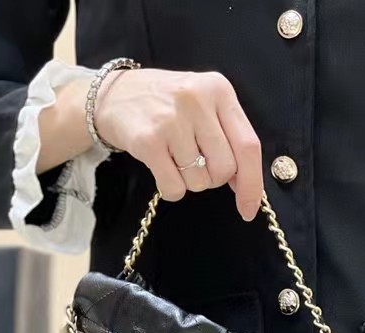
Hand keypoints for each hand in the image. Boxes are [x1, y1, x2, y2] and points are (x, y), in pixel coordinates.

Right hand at [94, 69, 263, 220]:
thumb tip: (244, 184)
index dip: (252, 183)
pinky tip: (162, 170)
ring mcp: (172, 120)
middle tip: (196, 166)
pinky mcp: (148, 141)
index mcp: (219, 90)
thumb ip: (227, 136)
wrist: (113, 95)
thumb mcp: (202, 104)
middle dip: (213, 179)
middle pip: (225, 168)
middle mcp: (198, 100)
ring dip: (189, 182)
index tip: (248, 209)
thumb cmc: (164, 105)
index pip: (248, 145)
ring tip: (173, 159)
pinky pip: (174, 187)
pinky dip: (172, 189)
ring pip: (199, 180)